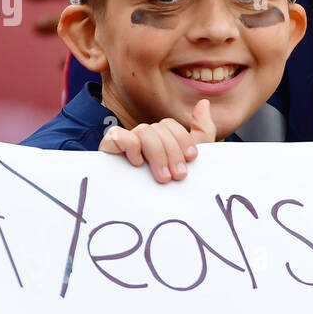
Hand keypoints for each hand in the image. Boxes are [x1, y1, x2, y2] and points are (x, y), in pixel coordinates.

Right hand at [99, 101, 216, 181]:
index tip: (192, 159)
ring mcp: (125, 142)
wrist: (148, 211)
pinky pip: (117, 135)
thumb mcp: (191, 161)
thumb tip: (203, 102)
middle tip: (178, 176)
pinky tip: (138, 163)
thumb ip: (202, 131)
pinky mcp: (109, 149)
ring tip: (163, 177)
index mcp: (159, 138)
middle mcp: (142, 137)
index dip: (182, 139)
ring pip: (143, 131)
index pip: (169, 125)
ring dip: (157, 153)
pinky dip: (130, 146)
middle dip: (172, 152)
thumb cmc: (170, 188)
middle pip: (158, 128)